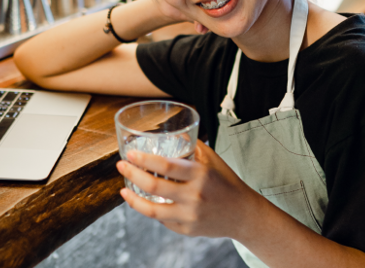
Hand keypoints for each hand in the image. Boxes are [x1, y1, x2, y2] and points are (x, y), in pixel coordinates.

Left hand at [116, 140, 258, 238]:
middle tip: (122, 166)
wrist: (242, 213)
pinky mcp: (186, 230)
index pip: (166, 165)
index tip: (130, 154)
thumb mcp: (213, 159)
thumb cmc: (226, 182)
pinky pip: (162, 220)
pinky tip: (146, 203)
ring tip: (124, 190)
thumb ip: (192, 147)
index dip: (144, 159)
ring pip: (151, 210)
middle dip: (132, 174)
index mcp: (201, 174)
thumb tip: (171, 134)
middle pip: (153, 186)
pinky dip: (152, 210)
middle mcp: (194, 195)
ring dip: (132, 199)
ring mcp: (189, 215)